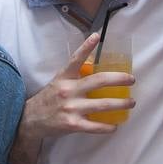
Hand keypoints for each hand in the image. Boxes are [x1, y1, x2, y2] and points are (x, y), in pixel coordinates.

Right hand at [20, 33, 134, 141]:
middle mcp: (68, 91)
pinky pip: (95, 126)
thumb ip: (74, 75)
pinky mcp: (72, 125)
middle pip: (99, 81)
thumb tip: (94, 64)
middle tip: (131, 79)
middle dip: (119, 79)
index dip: (86, 46)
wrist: (31, 120)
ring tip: (131, 102)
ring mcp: (71, 108)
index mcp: (64, 77)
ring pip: (102, 104)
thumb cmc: (49, 99)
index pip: (75, 59)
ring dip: (121, 103)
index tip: (97, 36)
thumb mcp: (58, 82)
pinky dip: (108, 127)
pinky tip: (115, 126)